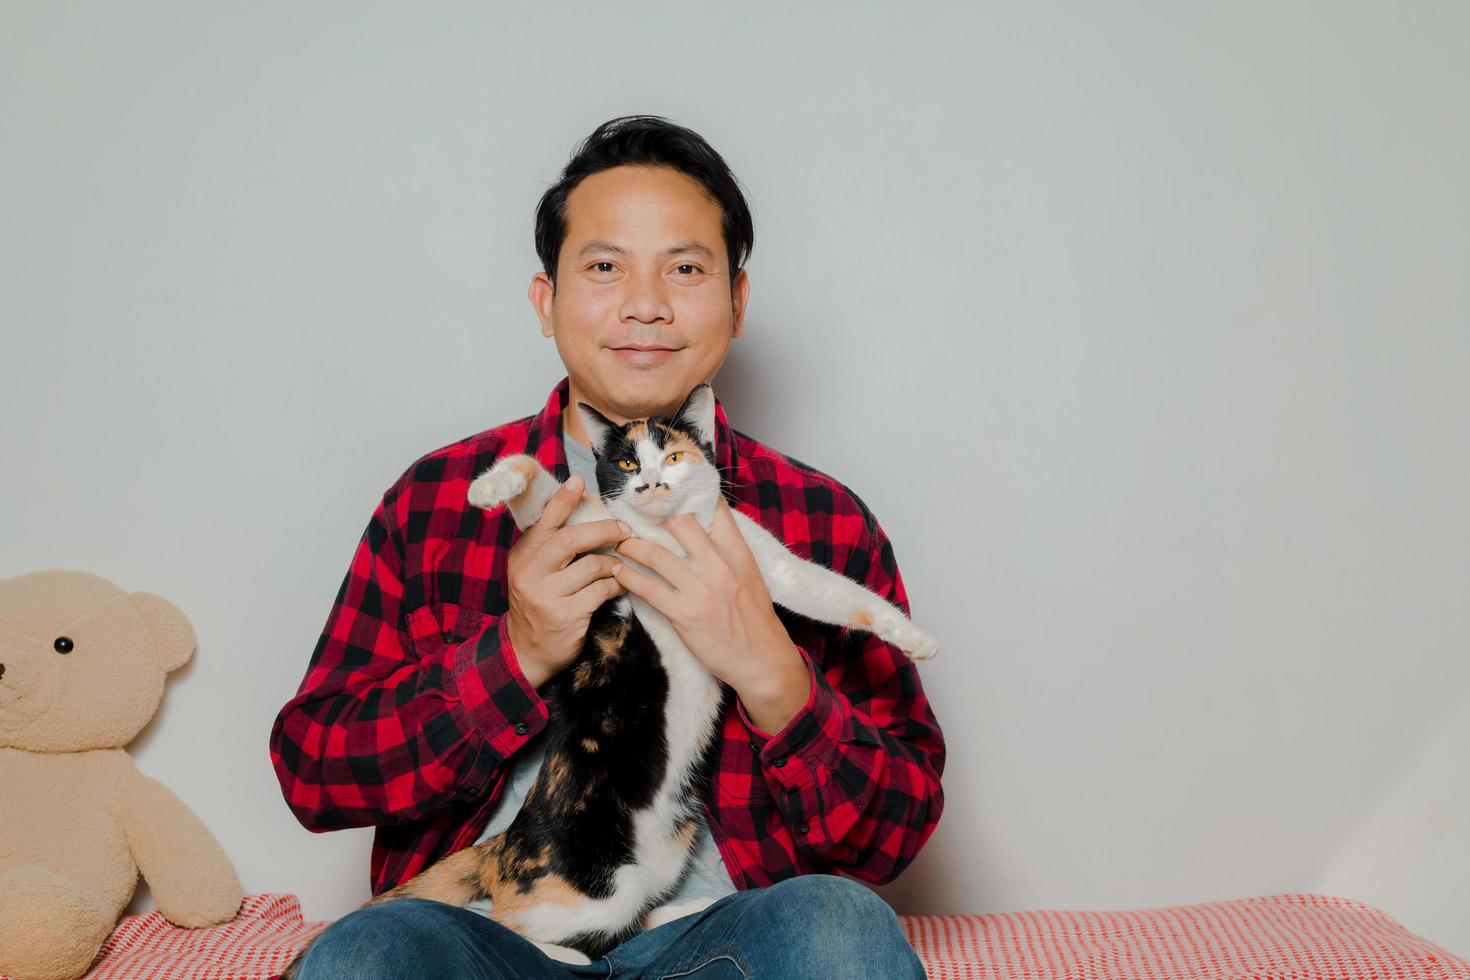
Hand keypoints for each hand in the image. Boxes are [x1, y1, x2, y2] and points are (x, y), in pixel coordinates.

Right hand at [503, 475, 630, 688]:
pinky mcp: (566, 615)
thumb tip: (583, 514)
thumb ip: (549, 548)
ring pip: (591, 566)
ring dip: (612, 563)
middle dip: (603, 531)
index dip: (561, 500)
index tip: (578, 480)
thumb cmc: (538, 605)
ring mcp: (546, 595)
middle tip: (624, 529)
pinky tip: (619, 586)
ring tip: (619, 564)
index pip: (543, 522)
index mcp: (522, 557)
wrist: (527, 652)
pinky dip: (615, 586)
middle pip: (571, 540)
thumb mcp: (533, 573)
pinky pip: (600, 591)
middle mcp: (530, 573)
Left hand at [613, 500, 808, 731]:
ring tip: (618, 542)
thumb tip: (706, 529)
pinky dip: (628, 578)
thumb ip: (729, 552)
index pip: (715, 511)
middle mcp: (718, 566)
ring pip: (656, 554)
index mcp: (737, 553)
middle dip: (652, 517)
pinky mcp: (684, 614)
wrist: (762, 660)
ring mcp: (700, 589)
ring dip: (631, 546)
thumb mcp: (750, 576)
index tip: (667, 491)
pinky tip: (618, 572)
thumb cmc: (755, 619)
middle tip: (633, 515)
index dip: (689, 497)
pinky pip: (648, 589)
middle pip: (679, 524)